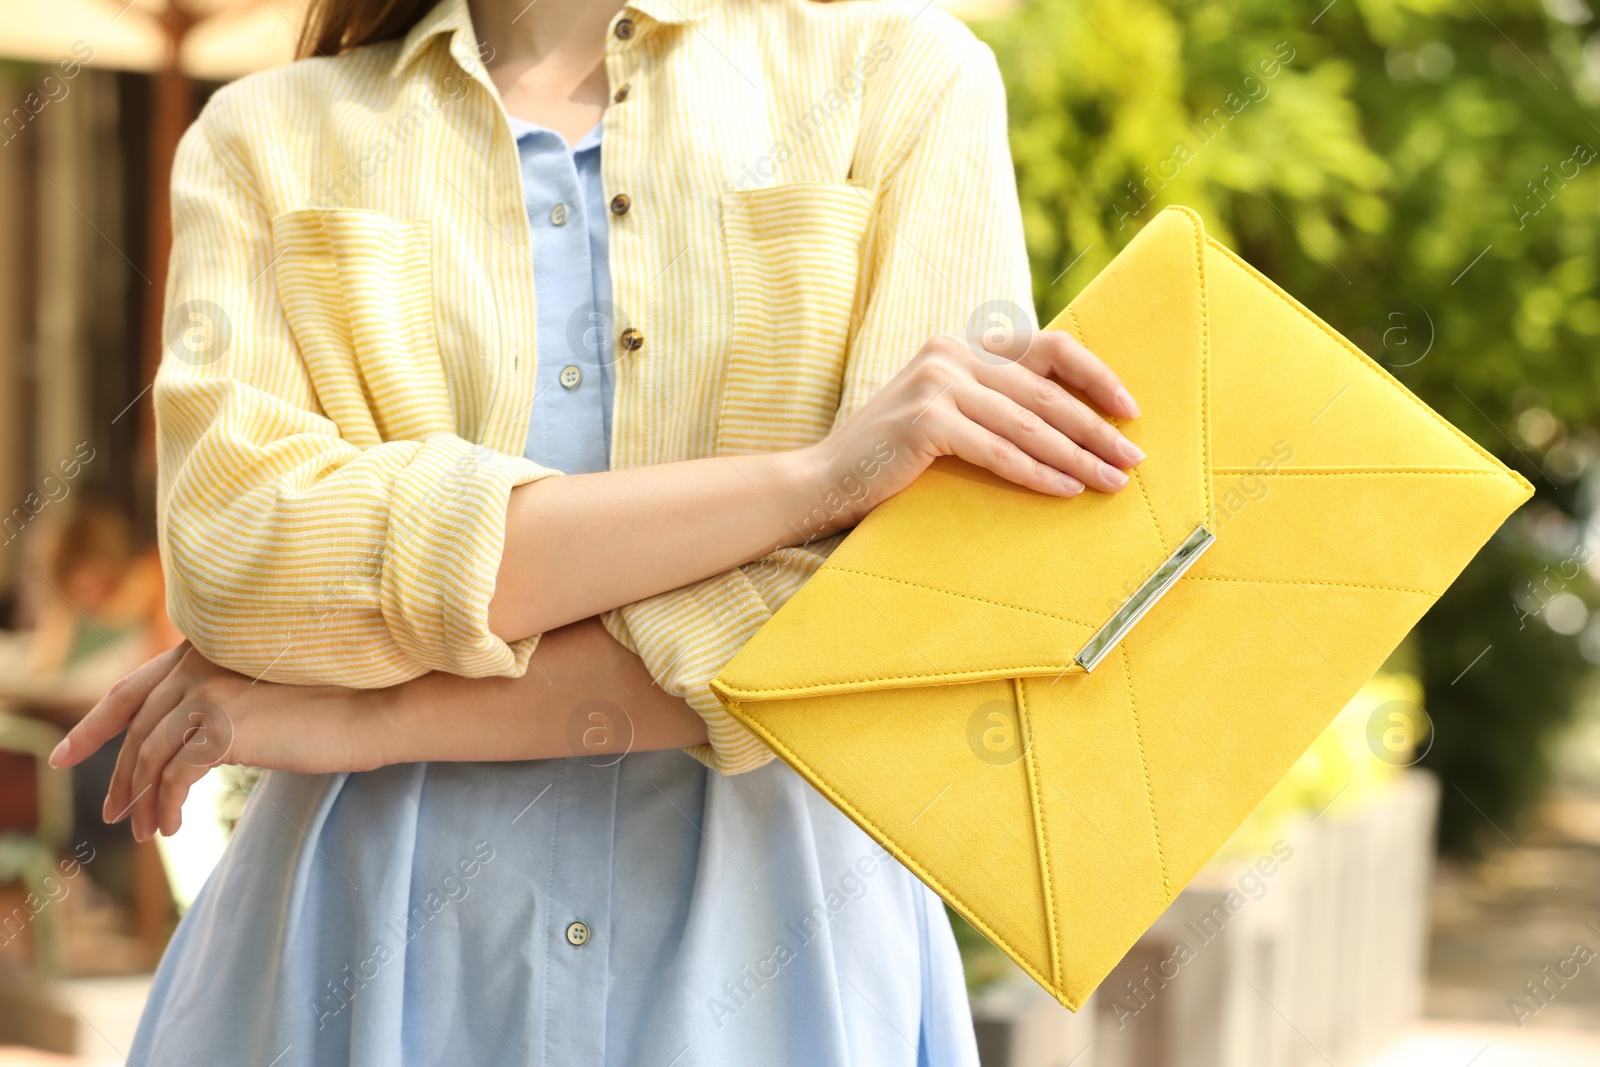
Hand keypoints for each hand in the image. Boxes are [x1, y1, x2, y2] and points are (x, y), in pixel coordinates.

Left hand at [49, 642, 383, 841]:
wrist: (373, 712)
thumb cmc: (335, 710)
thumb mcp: (266, 701)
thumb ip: (223, 706)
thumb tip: (187, 747)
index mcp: (207, 651)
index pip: (133, 690)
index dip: (95, 725)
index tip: (65, 753)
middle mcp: (199, 665)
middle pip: (137, 730)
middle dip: (119, 777)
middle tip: (114, 815)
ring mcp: (208, 694)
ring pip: (150, 757)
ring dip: (143, 800)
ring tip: (146, 831)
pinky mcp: (221, 728)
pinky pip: (173, 777)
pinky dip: (167, 806)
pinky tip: (174, 828)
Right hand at [808, 330, 1142, 529]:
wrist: (824, 480)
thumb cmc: (891, 456)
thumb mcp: (946, 411)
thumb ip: (994, 400)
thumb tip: (1073, 419)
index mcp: (962, 345)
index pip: (1049, 348)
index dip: (1096, 376)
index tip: (1130, 411)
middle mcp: (952, 354)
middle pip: (1047, 393)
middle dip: (1098, 430)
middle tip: (1134, 461)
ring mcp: (937, 385)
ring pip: (1029, 425)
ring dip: (1078, 457)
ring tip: (1112, 483)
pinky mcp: (926, 422)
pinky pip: (999, 452)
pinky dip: (1038, 474)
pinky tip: (1067, 490)